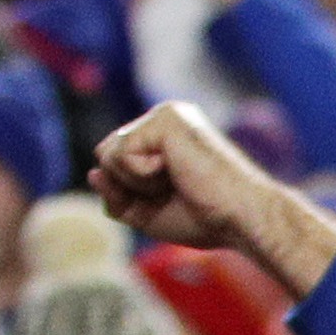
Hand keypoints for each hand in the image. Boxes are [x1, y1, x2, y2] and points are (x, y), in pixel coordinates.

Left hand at [91, 103, 335, 296]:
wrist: (243, 219)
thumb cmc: (208, 220)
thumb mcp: (149, 213)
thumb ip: (117, 196)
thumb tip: (92, 172)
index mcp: (165, 137)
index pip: (115, 161)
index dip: (128, 191)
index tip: (173, 199)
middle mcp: (164, 119)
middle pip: (105, 153)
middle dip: (127, 186)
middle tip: (173, 193)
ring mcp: (166, 114)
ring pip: (107, 152)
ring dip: (134, 182)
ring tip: (177, 182)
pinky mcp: (166, 119)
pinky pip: (121, 153)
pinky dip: (141, 176)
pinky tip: (175, 173)